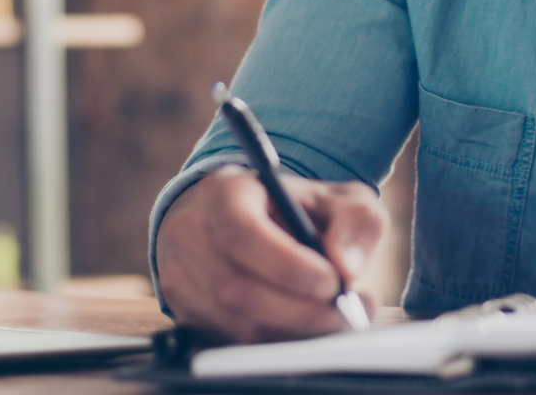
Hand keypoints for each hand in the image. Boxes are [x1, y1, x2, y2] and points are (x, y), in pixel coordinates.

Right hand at [155, 166, 387, 342]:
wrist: (247, 220)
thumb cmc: (294, 209)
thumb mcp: (335, 198)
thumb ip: (355, 222)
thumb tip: (347, 267)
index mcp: (223, 192)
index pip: (240, 232)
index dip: (286, 265)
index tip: (331, 282)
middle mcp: (189, 232)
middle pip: (235, 287)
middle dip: (299, 310)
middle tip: (344, 312)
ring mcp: (179, 276)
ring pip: (235, 323)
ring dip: (292, 331)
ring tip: (332, 318)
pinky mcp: (184, 313)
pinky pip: (231, 342)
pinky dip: (275, 342)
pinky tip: (303, 326)